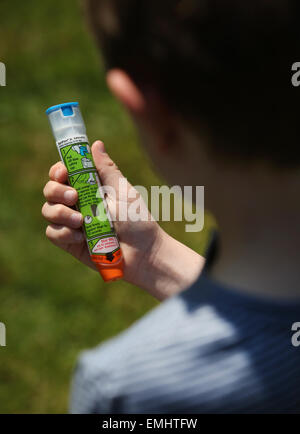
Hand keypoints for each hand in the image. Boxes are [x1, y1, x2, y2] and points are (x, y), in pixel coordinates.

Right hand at [42, 140, 203, 298]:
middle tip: (74, 197)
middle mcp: (77, 204)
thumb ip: (106, 169)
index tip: (64, 172)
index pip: (63, 174)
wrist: (144, 253)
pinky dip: (64, 233)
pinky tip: (81, 236)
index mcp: (89, 188)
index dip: (58, 170)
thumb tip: (96, 143)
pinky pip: (53, 233)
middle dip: (56, 191)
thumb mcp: (123, 191)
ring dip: (60, 213)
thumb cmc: (138, 219)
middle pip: (50, 190)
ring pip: (48, 211)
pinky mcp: (70, 242)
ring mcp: (72, 224)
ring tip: (81, 221)